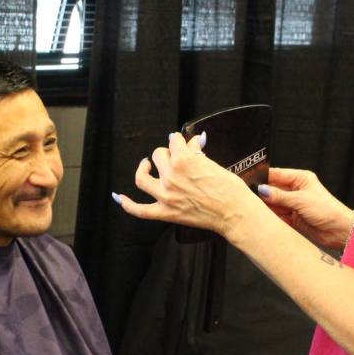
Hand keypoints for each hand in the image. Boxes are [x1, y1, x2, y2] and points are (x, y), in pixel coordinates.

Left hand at [113, 132, 259, 237]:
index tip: (182, 143)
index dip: (179, 141)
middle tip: (174, 157)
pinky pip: (139, 210)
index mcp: (183, 159)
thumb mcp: (214, 163)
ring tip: (147, 165)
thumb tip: (194, 142)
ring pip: (142, 177)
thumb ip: (197, 153)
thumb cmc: (230, 188)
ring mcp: (165, 195)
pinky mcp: (165, 213)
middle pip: (158, 155)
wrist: (235, 213)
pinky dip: (127, 204)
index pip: (174, 141)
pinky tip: (118, 197)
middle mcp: (170, 175)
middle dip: (166, 153)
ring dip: (143, 169)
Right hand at [257, 167, 353, 249]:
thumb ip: (279, 196)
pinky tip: (264, 218)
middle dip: (262, 194)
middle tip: (251, 198)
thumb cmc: (329, 210)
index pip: (276, 175)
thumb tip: (262, 190)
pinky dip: (270, 217)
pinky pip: (276, 216)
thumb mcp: (301, 200)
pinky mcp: (291, 218)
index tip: (249, 182)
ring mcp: (292, 204)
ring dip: (266, 207)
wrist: (339, 231)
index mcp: (300, 179)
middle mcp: (295, 190)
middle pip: (272, 190)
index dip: (263, 178)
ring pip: (272, 204)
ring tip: (256, 209)